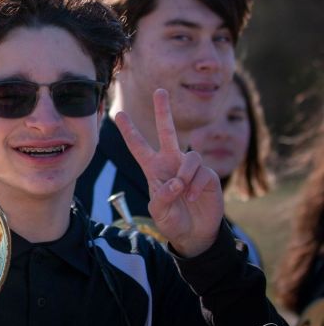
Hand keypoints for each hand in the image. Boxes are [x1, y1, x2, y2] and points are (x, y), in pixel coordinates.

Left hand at [114, 89, 223, 256]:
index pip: (138, 146)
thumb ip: (162, 197)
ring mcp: (190, 167)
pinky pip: (200, 170)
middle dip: (163, 111)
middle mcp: (171, 163)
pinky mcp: (207, 175)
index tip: (118, 114)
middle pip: (167, 132)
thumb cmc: (173, 221)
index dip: (129, 131)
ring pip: (188, 155)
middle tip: (159, 91)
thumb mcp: (159, 212)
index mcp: (153, 169)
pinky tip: (192, 197)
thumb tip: (175, 182)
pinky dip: (194, 184)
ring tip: (182, 191)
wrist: (195, 234)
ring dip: (184, 174)